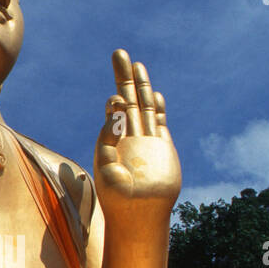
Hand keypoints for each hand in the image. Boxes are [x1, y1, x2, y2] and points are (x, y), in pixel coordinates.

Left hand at [93, 50, 181, 216]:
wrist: (140, 214)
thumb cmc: (118, 199)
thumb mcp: (107, 172)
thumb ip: (109, 144)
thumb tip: (114, 116)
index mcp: (110, 141)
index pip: (113, 113)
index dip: (115, 105)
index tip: (116, 103)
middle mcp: (127, 136)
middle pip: (127, 99)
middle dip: (124, 77)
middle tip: (119, 53)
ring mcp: (145, 140)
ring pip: (143, 105)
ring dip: (140, 85)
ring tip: (136, 64)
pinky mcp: (161, 146)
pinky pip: (158, 121)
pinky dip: (156, 107)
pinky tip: (152, 93)